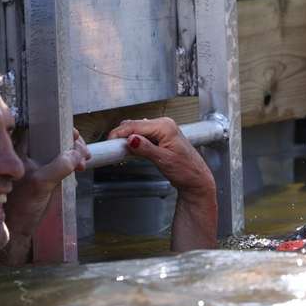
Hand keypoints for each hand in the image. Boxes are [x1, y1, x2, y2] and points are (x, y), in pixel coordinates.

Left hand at [0, 129, 90, 264]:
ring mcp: (37, 165)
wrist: (18, 228)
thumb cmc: (22, 206)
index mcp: (21, 151)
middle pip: (55, 138)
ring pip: (60, 150)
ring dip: (76, 153)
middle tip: (84, 153)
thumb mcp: (41, 183)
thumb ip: (59, 166)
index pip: (43, 128)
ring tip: (84, 163)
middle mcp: (29, 155)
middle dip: (73, 143)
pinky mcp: (45, 177)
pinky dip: (73, 163)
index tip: (75, 136)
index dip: (61, 128)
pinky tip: (79, 168)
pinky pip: (62, 162)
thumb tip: (76, 154)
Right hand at [108, 118, 217, 252]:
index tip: (109, 142)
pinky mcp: (161, 137)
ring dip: (127, 138)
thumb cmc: (186, 171)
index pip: (135, 125)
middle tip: (112, 148)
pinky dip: (134, 142)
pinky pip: (143, 135)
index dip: (120, 133)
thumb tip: (130, 139)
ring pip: (137, 130)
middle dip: (122, 135)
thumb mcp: (163, 160)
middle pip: (135, 125)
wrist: (196, 180)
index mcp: (166, 126)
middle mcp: (165, 125)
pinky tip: (130, 150)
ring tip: (119, 151)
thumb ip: (146, 149)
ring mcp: (163, 130)